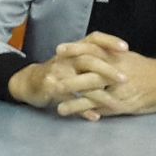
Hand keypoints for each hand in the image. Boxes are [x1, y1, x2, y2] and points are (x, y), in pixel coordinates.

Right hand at [9, 32, 128, 119]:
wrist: (30, 81)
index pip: (93, 39)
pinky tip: (95, 116)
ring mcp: (57, 73)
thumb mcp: (73, 59)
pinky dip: (83, 109)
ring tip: (115, 103)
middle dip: (108, 70)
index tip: (126, 48)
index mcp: (74, 49)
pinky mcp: (50, 88)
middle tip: (125, 79)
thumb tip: (120, 56)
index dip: (109, 41)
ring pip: (81, 82)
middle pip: (89, 60)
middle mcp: (66, 58)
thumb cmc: (58, 70)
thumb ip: (92, 56)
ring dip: (99, 94)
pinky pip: (70, 100)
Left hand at [55, 50, 155, 118]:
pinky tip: (76, 114)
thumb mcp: (125, 56)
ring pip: (92, 94)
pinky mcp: (121, 104)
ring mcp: (117, 89)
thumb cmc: (144, 67)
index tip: (59, 50)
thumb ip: (108, 53)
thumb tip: (90, 49)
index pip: (92, 50)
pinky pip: (102, 108)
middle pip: (88, 74)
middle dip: (69, 78)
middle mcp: (115, 72)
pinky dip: (88, 112)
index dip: (74, 49)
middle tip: (51, 80)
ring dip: (74, 100)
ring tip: (57, 104)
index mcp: (115, 57)